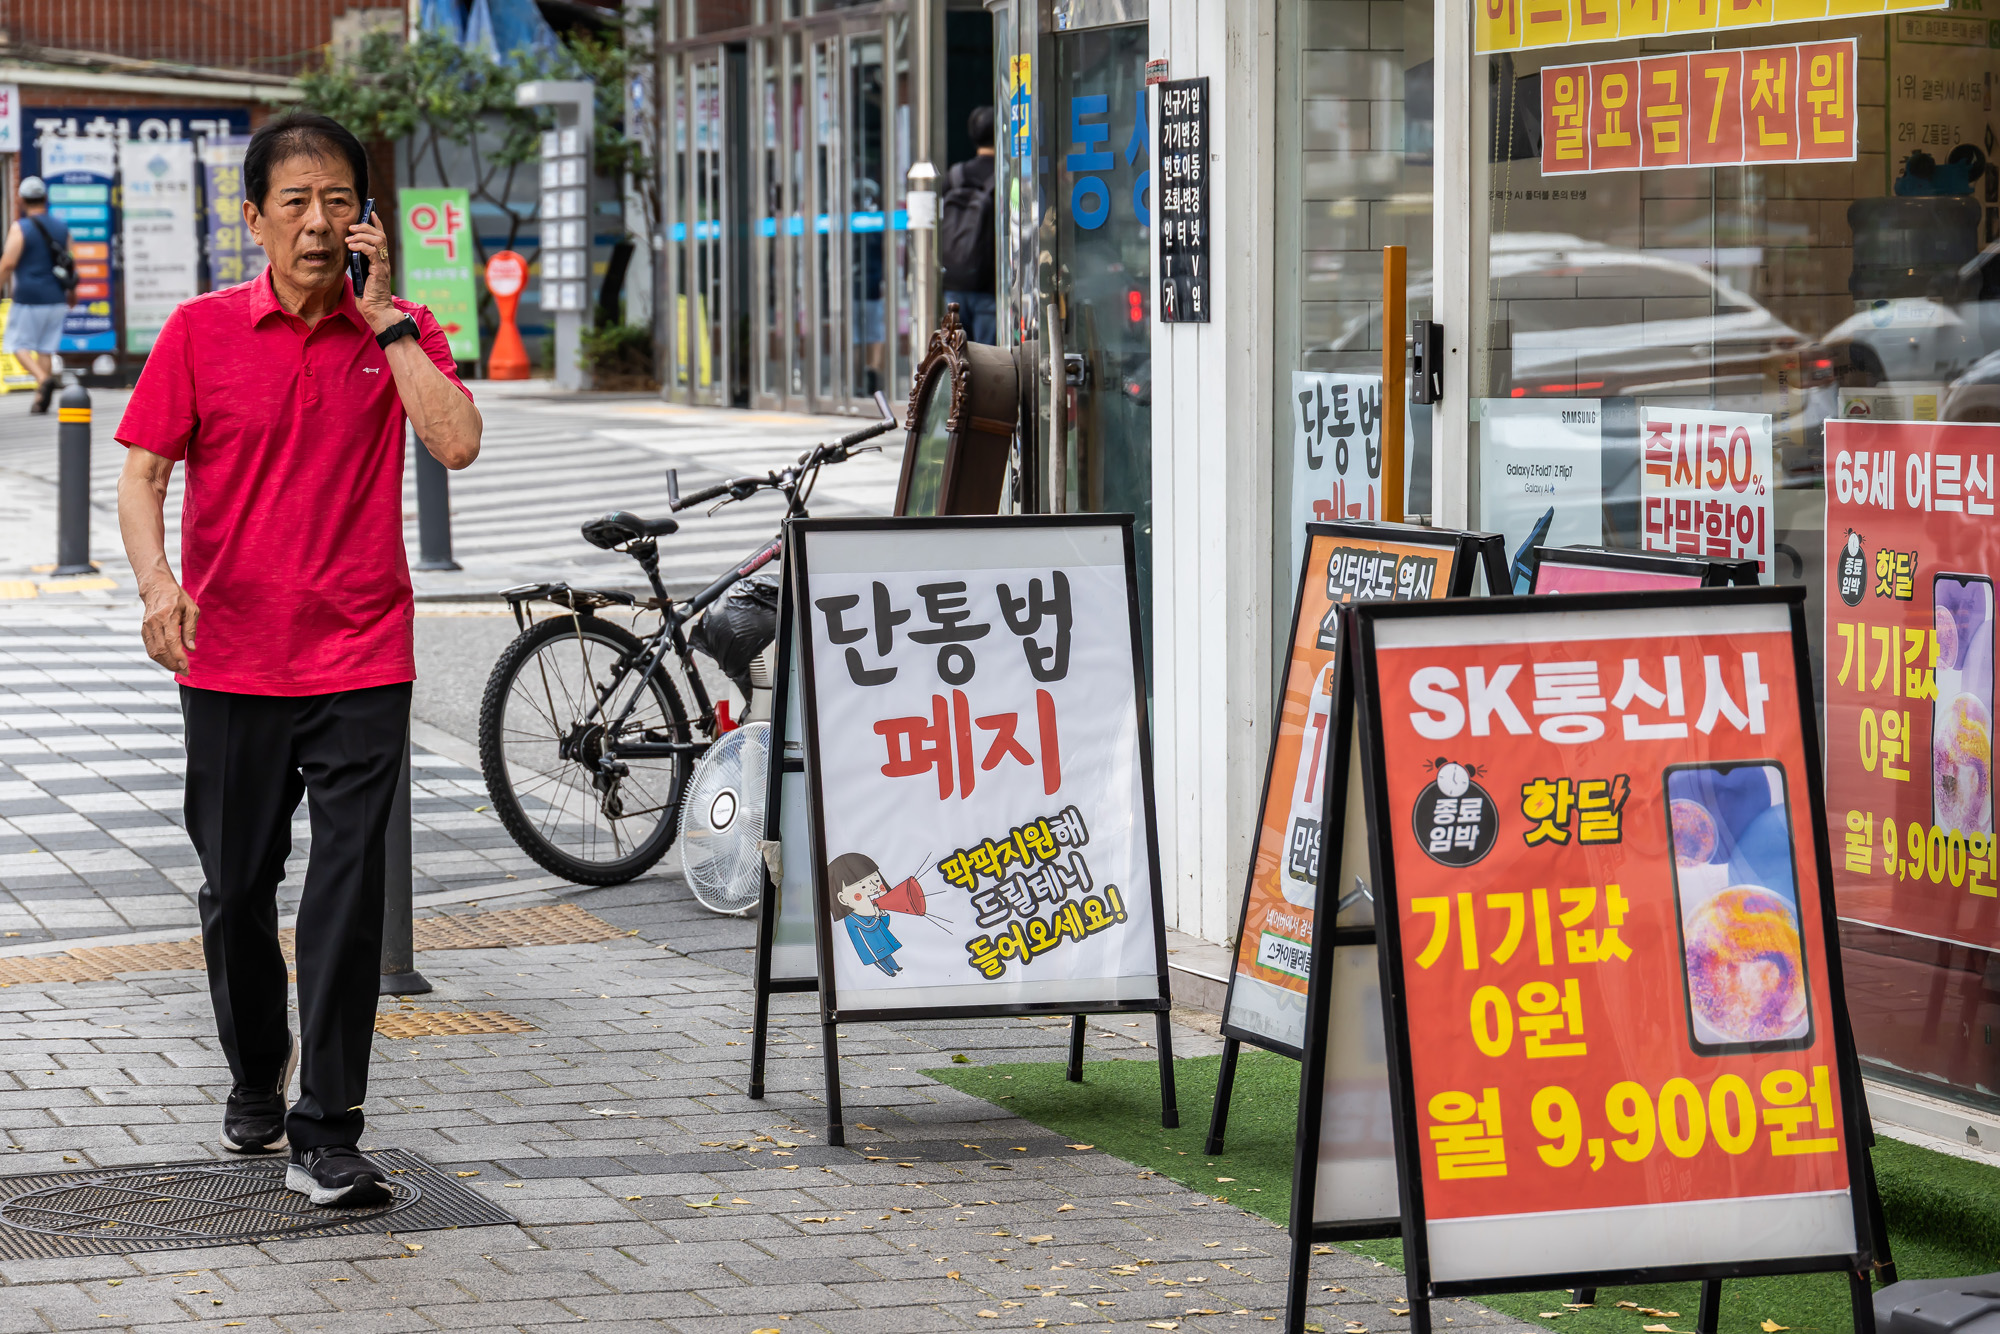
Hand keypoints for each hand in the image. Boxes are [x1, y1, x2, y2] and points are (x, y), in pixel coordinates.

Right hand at [140, 583, 199, 674]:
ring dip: (166, 663)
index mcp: (166, 616)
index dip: (178, 656)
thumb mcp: (191, 609)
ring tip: (179, 669)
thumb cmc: (178, 598)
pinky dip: (159, 658)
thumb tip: (191, 649)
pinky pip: (150, 648)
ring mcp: (146, 627)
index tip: (186, 667)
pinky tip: (170, 662)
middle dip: (173, 664)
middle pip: (161, 649)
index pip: (170, 640)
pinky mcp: (143, 630)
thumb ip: (191, 629)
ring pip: (153, 651)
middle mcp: (153, 622)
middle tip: (185, 672)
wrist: (156, 587)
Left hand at [345, 209, 398, 332]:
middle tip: (352, 226)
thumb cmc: (369, 300)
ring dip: (361, 235)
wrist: (378, 314)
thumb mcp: (361, 278)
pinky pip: (372, 252)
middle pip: (380, 235)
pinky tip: (351, 247)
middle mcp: (384, 261)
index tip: (369, 213)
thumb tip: (349, 255)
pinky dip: (361, 246)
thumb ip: (358, 266)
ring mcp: (383, 266)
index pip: (381, 238)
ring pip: (377, 240)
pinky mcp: (379, 271)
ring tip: (349, 237)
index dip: (376, 224)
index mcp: (380, 262)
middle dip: (365, 227)